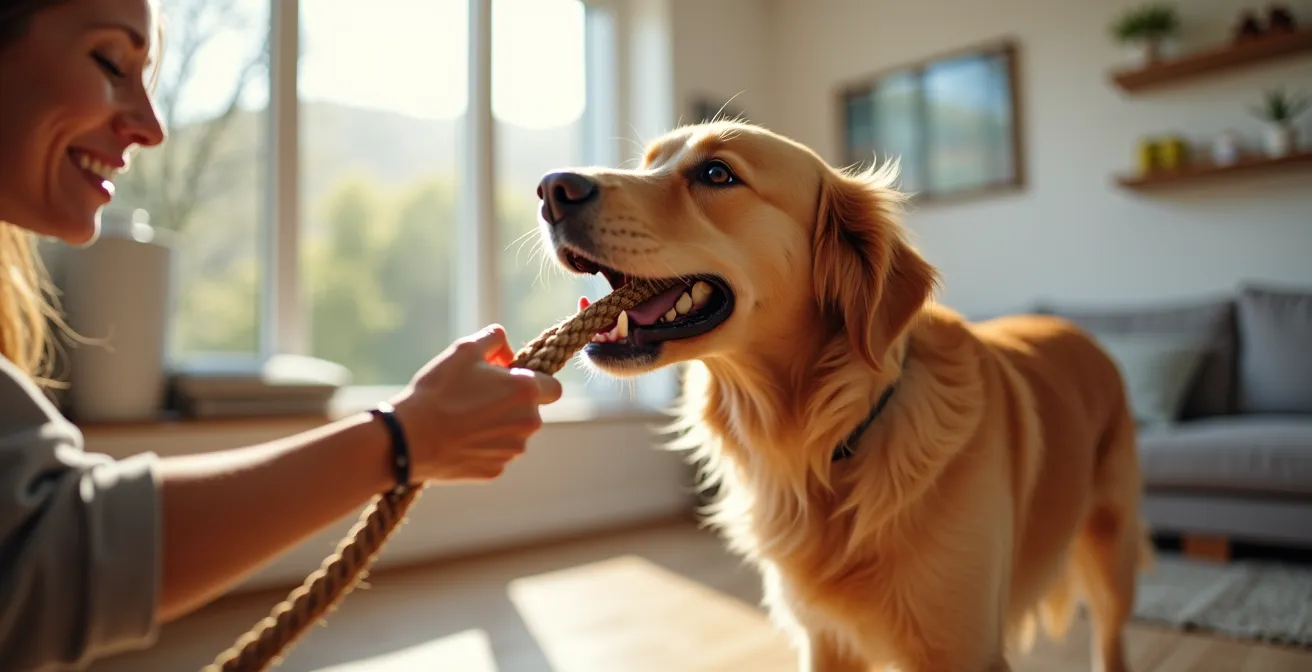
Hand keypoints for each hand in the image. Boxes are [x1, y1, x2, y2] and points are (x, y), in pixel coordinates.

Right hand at [390, 324, 563, 481]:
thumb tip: (506, 348)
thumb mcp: (464, 350)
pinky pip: (496, 454)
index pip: (553, 387)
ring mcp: (512, 450)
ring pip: (514, 434)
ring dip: (498, 426)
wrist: (409, 439)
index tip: (512, 381)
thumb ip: (494, 339)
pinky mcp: (495, 470)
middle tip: (478, 398)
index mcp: (526, 391)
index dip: (535, 382)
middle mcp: (528, 423)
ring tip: (464, 419)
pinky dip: (482, 447)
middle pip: (531, 412)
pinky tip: (458, 439)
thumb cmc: (438, 391)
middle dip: (512, 404)